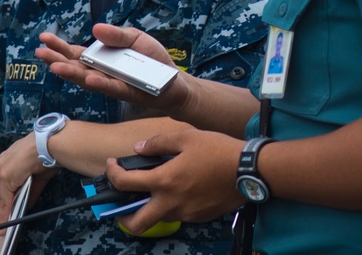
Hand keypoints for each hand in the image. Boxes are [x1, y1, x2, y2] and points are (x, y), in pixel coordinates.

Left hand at [0, 133, 55, 229]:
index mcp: (11, 157)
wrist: (48, 144)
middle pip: (3, 189)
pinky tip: (5, 223)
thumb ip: (32, 190)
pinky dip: (5, 212)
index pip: (7, 181)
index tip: (9, 206)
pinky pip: (5, 199)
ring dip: (4, 211)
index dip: (9, 195)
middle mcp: (3, 162)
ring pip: (3, 195)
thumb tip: (27, 204)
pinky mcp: (5, 176)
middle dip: (5, 205)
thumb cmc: (48, 153)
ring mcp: (3, 168)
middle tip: (5, 220)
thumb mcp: (39, 175)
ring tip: (4, 226)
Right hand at [36, 24, 187, 111]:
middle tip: (39, 53)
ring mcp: (113, 85)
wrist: (175, 80)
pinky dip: (101, 83)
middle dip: (57, 60)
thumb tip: (95, 29)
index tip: (42, 38)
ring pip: (88, 81)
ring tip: (56, 67)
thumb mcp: (134, 38)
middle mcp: (102, 73)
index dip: (59, 47)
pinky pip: (113, 88)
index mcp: (101, 59)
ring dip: (72, 75)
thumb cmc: (152, 60)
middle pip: (75, 67)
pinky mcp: (129, 93)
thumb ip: (116, 35)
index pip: (75, 53)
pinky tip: (88, 78)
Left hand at [104, 130, 245, 233]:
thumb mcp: (185, 137)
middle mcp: (172, 203)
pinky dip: (172, 204)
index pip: (125, 183)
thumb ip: (158, 143)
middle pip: (137, 223)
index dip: (112, 174)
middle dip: (123, 217)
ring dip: (151, 207)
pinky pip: (179, 214)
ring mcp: (186, 214)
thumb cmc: (218, 150)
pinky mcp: (199, 217)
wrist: (250, 171)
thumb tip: (138, 149)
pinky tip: (181, 188)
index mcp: (165, 181)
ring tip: (156, 188)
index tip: (112, 166)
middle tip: (121, 203)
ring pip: (159, 217)